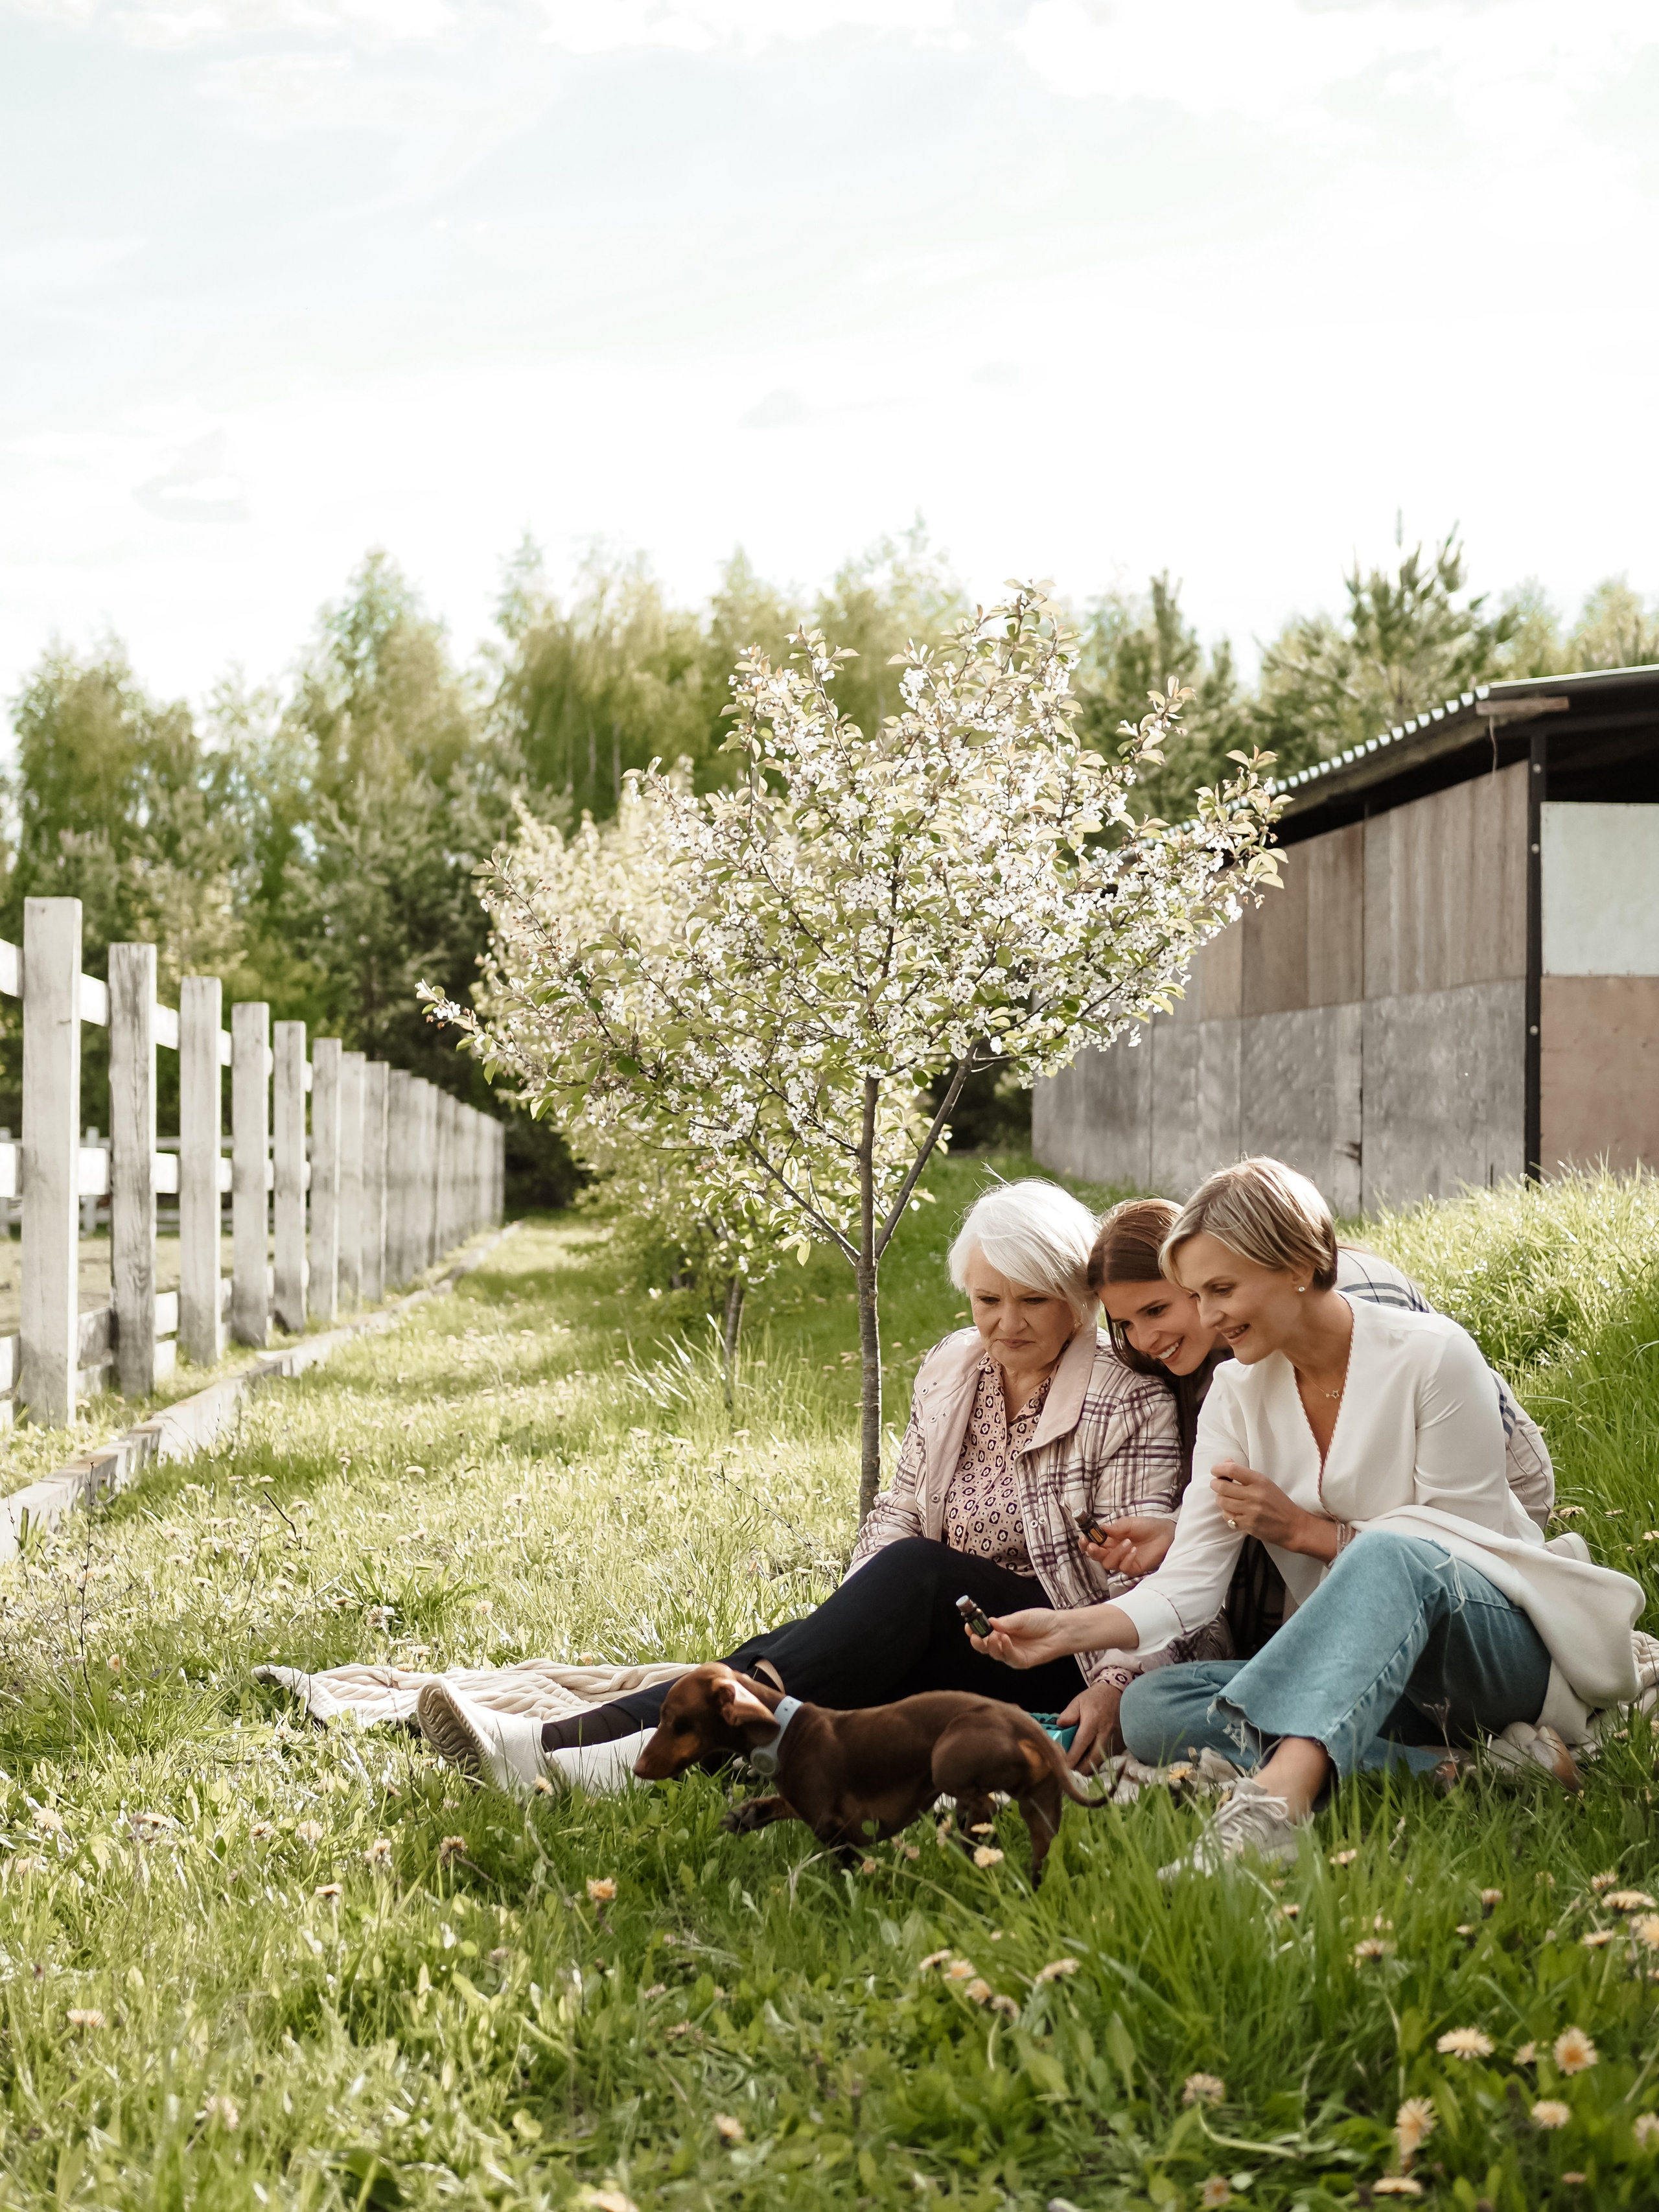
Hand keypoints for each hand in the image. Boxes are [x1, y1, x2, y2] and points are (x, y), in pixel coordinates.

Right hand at [965, 1606, 1084, 1670]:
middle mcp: (1004, 1643)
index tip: (968, 1626)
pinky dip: (1006, 1650)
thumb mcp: (1022, 1618)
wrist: (1060, 1629)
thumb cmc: (1041, 1621)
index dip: (974, 1631)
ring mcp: (1012, 1653)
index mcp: (1001, 1631)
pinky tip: (1006, 1640)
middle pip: (985, 1647)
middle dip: (977, 1642)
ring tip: (994, 1637)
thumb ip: (1005, 1622)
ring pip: (995, 1654)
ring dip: (991, 1646)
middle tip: (975, 1636)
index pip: (983, 1633)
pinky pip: (1010, 1658)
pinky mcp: (1022, 1661)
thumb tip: (989, 1622)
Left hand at [1056, 1678, 1122, 1773]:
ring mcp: (1115, 1740)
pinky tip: (1089, 1763)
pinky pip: (1109, 1758)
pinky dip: (1098, 1763)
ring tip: (1078, 1770)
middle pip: (1093, 1759)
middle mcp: (1105, 1733)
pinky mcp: (1121, 1743)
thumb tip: (1060, 1728)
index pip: (1080, 1745)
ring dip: (1089, 1768)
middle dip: (1080, 1769)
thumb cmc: (1094, 1699)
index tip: (1062, 1768)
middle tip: (1069, 1774)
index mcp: (1092, 1722)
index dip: (1071, 1759)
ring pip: (1102, 1762)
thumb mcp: (1077, 1702)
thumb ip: (1067, 1716)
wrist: (1115, 1693)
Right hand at [1081, 1514, 1175, 1579]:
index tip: (1084, 1539)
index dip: (1085, 1543)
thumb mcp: (1129, 1523)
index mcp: (1109, 1539)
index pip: (1092, 1544)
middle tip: (1094, 1545)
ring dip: (1115, 1553)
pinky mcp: (1133, 1568)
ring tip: (1128, 1542)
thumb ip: (1115, 1528)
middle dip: (1093, 1552)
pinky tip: (1134, 1550)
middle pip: (1096, 1557)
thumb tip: (1100, 1528)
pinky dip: (1127, 1559)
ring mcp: (1123, 1560)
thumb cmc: (1146, 1526)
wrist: (1165, 1533)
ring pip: (1108, 1564)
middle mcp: (1114, 1551)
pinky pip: (1123, 1568)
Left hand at [1209, 1459, 1316, 1550]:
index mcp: (1260, 1481)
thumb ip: (1245, 1474)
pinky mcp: (1248, 1525)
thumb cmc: (1279, 1503)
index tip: (1215, 1470)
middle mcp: (1254, 1495)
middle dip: (1215, 1484)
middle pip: (1222, 1486)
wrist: (1293, 1526)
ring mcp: (1251, 1511)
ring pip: (1222, 1502)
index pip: (1233, 1470)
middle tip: (1216, 1484)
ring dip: (1220, 1499)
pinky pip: (1227, 1517)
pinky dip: (1227, 1513)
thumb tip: (1226, 1462)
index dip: (1219, 1468)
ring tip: (1226, 1498)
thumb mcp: (1266, 1483)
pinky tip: (1233, 1511)